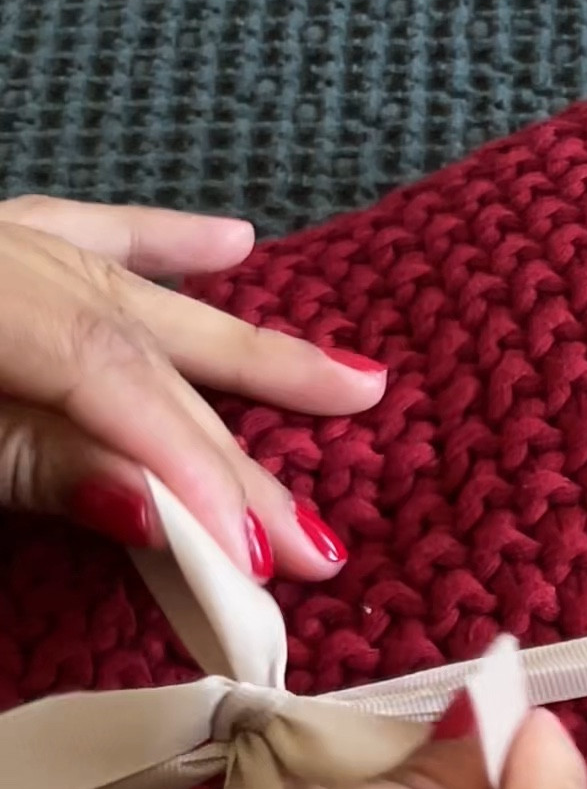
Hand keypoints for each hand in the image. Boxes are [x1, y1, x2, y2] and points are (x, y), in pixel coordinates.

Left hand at [0, 193, 385, 581]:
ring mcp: (10, 244)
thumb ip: (37, 462)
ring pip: (143, 302)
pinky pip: (90, 236)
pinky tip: (235, 243)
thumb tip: (163, 511)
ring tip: (350, 380)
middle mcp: (13, 254)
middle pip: (143, 352)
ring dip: (241, 351)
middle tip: (317, 542)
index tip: (254, 553)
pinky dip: (165, 243)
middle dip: (227, 456)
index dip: (188, 461)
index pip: (113, 372)